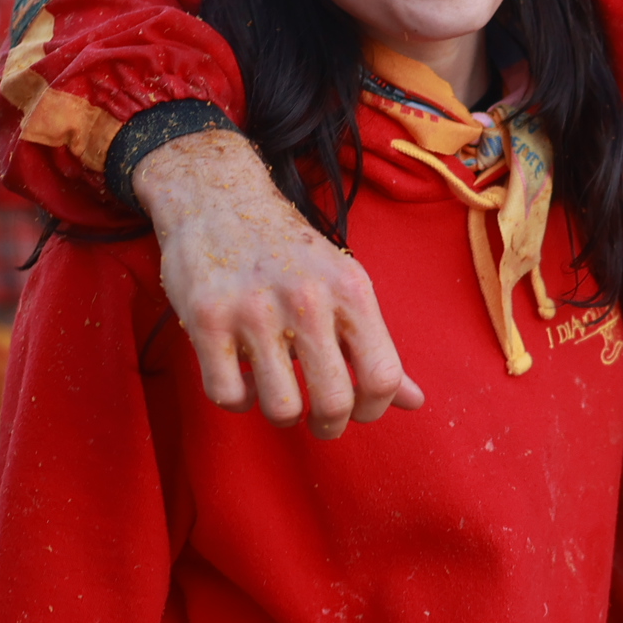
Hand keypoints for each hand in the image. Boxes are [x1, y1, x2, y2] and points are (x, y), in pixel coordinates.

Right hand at [137, 129, 423, 438]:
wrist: (218, 197)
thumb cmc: (290, 251)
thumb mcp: (343, 285)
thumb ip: (376, 346)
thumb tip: (416, 402)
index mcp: (350, 288)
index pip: (382, 375)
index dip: (375, 408)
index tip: (358, 409)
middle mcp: (307, 298)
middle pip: (334, 401)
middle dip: (330, 424)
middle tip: (320, 419)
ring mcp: (254, 309)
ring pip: (281, 408)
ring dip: (283, 414)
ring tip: (281, 393)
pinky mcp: (207, 318)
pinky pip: (228, 395)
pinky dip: (239, 400)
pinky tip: (244, 379)